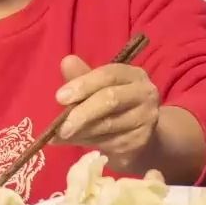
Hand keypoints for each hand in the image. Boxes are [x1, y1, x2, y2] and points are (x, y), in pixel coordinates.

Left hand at [54, 56, 162, 172]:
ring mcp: (146, 118)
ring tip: (62, 135)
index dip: (83, 84)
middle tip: (60, 127)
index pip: (108, 75)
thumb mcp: (97, 88)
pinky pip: (110, 142)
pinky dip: (88, 143)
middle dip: (82, 113)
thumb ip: (81, 76)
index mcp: (132, 74)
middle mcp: (145, 93)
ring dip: (81, 131)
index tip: (59, 97)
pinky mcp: (141, 140)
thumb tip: (66, 62)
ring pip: (108, 125)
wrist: (138, 133)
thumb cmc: (114, 104)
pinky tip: (76, 141)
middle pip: (110, 99)